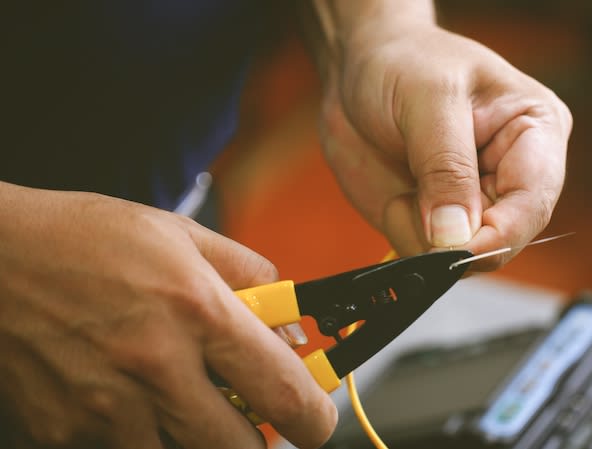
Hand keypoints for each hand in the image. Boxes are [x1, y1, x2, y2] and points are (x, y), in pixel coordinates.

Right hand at [0, 182, 336, 448]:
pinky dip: (139, 434)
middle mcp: (156, 365)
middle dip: (255, 438)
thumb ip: (250, 276)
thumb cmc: (85, 239)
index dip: (314, 417)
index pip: (284, 391)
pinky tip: (126, 396)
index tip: (315, 419)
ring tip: (178, 396)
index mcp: (198, 310)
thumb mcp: (181, 235)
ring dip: (195, 437)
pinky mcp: (63, 432)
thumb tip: (290, 323)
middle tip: (246, 412)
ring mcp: (106, 407)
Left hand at [319, 21, 570, 269]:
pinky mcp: (442, 221)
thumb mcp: (427, 99)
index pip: (533, 203)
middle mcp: (514, 174)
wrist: (357, 67)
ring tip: (404, 189)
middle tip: (410, 204)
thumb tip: (456, 235)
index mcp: (536, 132)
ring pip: (465, 256)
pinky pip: (431, 256)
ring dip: (423, 237)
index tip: (452, 249)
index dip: (497, 236)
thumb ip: (445, 166)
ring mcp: (477, 202)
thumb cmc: (403, 60)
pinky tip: (398, 199)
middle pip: (503, 239)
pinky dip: (406, 237)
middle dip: (453, 238)